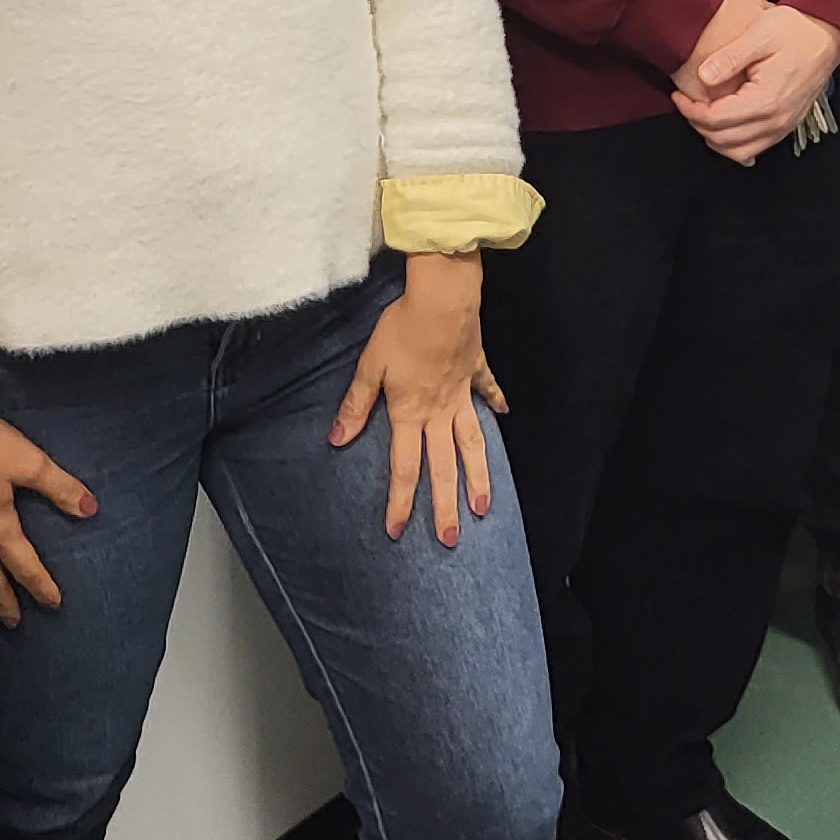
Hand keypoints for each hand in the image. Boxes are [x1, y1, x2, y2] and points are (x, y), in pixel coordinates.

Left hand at [330, 251, 505, 542]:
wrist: (443, 300)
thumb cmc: (402, 330)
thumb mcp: (370, 366)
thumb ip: (356, 405)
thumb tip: (337, 440)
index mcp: (409, 413)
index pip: (404, 468)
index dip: (401, 502)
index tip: (398, 530)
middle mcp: (439, 412)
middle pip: (443, 468)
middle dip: (445, 507)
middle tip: (451, 540)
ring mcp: (461, 393)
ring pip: (472, 443)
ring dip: (477, 476)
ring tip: (483, 506)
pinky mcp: (476, 370)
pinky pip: (486, 390)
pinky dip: (494, 402)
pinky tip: (501, 414)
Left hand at [672, 0, 839, 162]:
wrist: (828, 36)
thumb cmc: (796, 30)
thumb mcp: (760, 32)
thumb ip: (730, 57)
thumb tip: (703, 76)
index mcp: (766, 99)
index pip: (716, 120)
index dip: (690, 110)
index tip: (679, 95)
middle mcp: (776, 120)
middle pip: (723, 140)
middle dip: (698, 124)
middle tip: (686, 103)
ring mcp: (783, 127)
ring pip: (738, 153)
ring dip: (714, 138)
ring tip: (701, 114)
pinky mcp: (786, 126)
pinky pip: (755, 149)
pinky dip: (734, 144)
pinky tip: (724, 126)